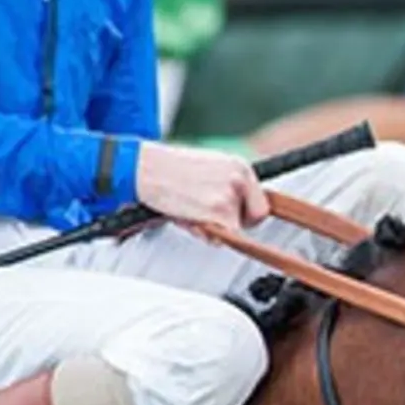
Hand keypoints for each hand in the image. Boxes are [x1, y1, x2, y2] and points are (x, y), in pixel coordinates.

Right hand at [135, 141, 269, 231]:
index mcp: (240, 166)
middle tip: (214, 218)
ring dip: (215, 229)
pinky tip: (190, 218)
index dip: (247, 213)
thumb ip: (229, 187)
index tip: (238, 218)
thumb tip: (241, 209)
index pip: (261, 200)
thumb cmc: (169, 170)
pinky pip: (223, 237)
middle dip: (238, 223)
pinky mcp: (218, 211)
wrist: (144, 167)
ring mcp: (230, 195)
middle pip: (258, 217)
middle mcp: (240, 178)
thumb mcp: (210, 168)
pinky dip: (207, 235)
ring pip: (237, 229)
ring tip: (192, 211)